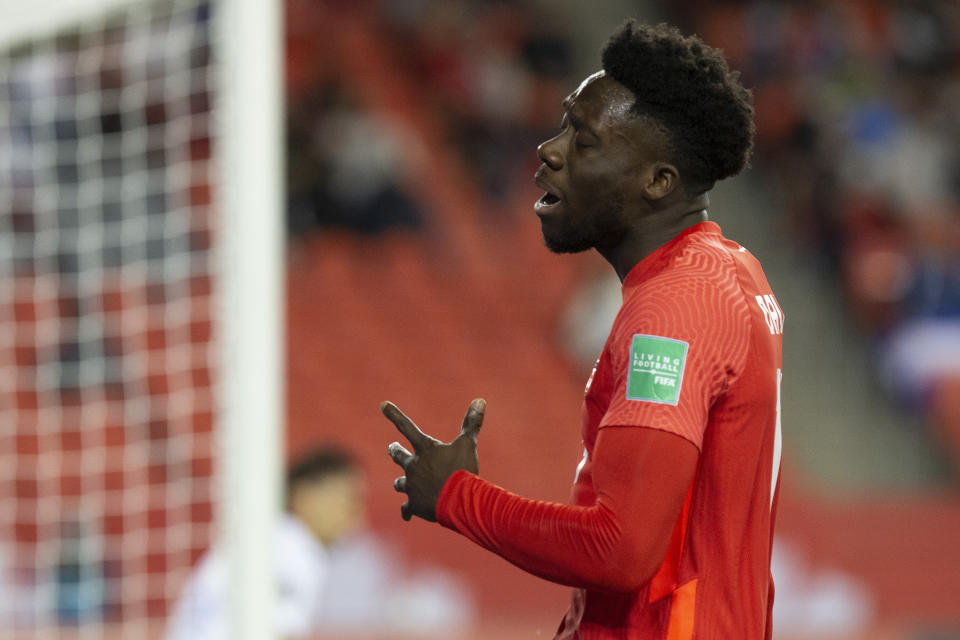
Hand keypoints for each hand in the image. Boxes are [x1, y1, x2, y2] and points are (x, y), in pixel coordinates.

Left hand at [383, 398, 485, 521]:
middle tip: (392, 448)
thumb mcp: (468, 444)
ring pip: (399, 482)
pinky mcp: (414, 504)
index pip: (406, 426)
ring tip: (402, 483)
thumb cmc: (463, 470)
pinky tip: (406, 514)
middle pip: (397, 455)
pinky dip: (407, 510)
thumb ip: (472, 423)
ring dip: (402, 481)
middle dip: (395, 451)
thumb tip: (479, 400)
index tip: (382, 404)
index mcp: (425, 449)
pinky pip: (406, 507)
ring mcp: (412, 486)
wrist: (459, 501)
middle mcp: (414, 465)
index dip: (394, 414)